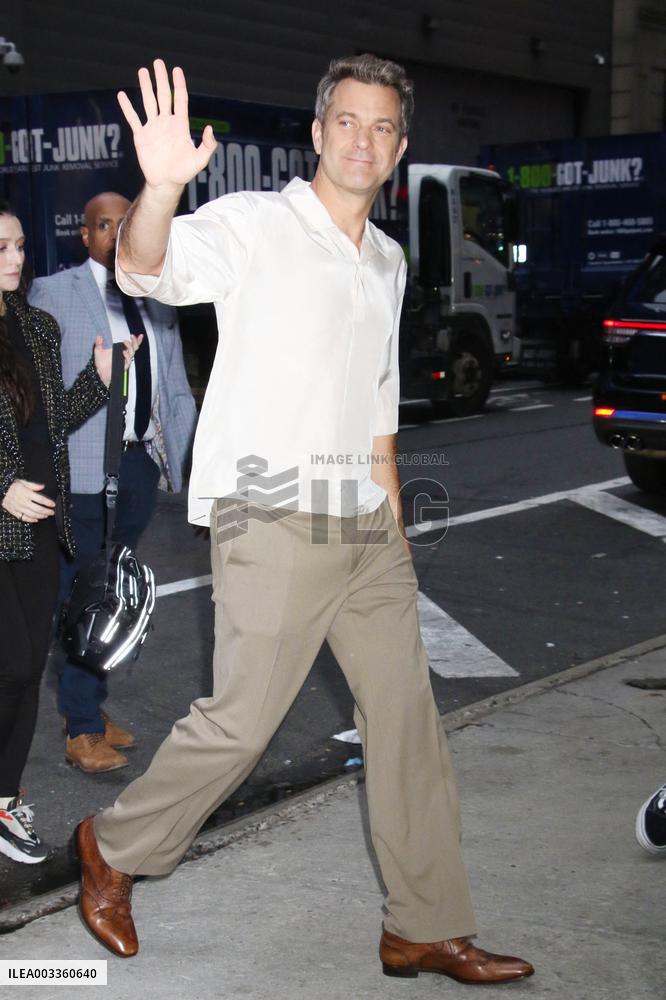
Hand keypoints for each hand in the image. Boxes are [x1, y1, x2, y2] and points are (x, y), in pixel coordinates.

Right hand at [1, 479, 55, 522]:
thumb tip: (42, 486)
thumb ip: (33, 485)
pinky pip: (23, 518)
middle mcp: (22, 501)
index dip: (48, 502)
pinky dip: (30, 520)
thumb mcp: (22, 482)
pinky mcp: (14, 512)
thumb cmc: (12, 486)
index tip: (53, 504)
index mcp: (26, 493)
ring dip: (40, 516)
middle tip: (52, 512)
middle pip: (37, 508)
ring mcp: (18, 507)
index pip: (40, 499)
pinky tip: (36, 520)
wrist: (0, 490)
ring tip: (46, 515)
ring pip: (32, 514)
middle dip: (46, 511)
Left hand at [93, 334, 143, 385]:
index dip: (136, 340)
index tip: (138, 335)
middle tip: (132, 336)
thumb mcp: (98, 351)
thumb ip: (99, 343)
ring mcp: (124, 361)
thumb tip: (99, 337)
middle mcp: (124, 355)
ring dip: (130, 347)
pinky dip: (127, 356)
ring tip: (125, 342)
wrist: (100, 373)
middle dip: (135, 342)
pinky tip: (124, 352)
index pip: (131, 345)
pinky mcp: (123, 366)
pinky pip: (128, 361)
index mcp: (121, 350)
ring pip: (132, 354)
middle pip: (134, 348)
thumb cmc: (101, 363)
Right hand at [117, 60, 216, 193]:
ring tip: (142, 71)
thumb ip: (208, 145)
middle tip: (158, 62)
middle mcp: (166, 123)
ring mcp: (153, 128)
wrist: (166, 183)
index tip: (176, 69)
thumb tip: (209, 128)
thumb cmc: (184, 172)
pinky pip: (133, 119)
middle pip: (163, 95)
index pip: (180, 99)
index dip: (178, 85)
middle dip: (161, 79)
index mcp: (180, 125)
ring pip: (148, 102)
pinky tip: (122, 95)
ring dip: (145, 87)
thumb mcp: (200, 160)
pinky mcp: (141, 136)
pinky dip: (127, 108)